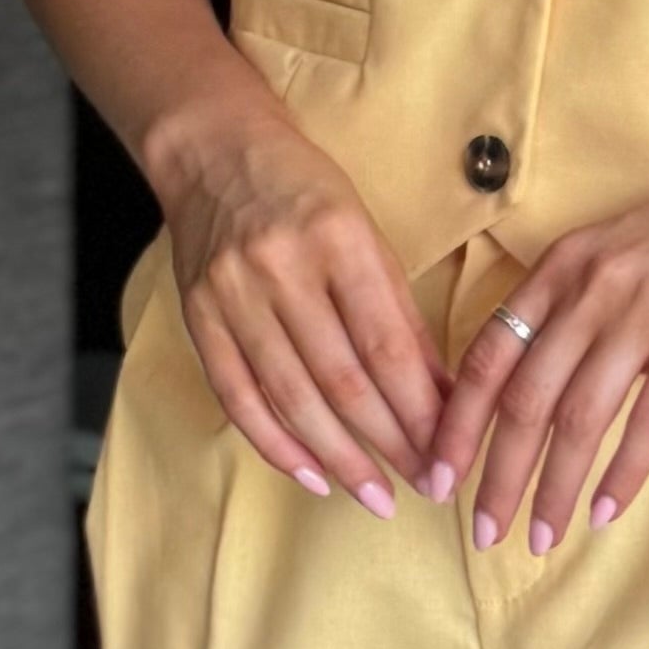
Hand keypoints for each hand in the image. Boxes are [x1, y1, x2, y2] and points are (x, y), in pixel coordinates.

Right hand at [165, 120, 446, 510]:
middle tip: (425, 485)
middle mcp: (281, 269)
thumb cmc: (306, 192)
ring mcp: (233, 295)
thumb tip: (440, 396)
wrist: (214, 153)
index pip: (386, 345)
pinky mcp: (199, 317)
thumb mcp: (367, 234)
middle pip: (342, 379)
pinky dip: (277, 444)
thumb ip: (400, 315)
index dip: (420, 410)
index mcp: (337, 239)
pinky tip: (312, 476)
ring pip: (293, 397)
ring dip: (340, 458)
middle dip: (390, 444)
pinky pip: (239, 397)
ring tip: (377, 496)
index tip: (449, 452)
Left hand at [426, 142, 648, 545]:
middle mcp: (592, 284)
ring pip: (579, 416)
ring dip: (554, 488)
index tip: (438, 476)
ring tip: (541, 538)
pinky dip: (623, 473)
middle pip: (523, 397)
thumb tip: (533, 379)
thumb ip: (577, 307)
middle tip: (483, 532)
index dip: (456, 423)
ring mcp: (647, 306)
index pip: (487, 354)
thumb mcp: (623, 252)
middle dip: (497, 475)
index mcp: (563, 264)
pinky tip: (604, 512)